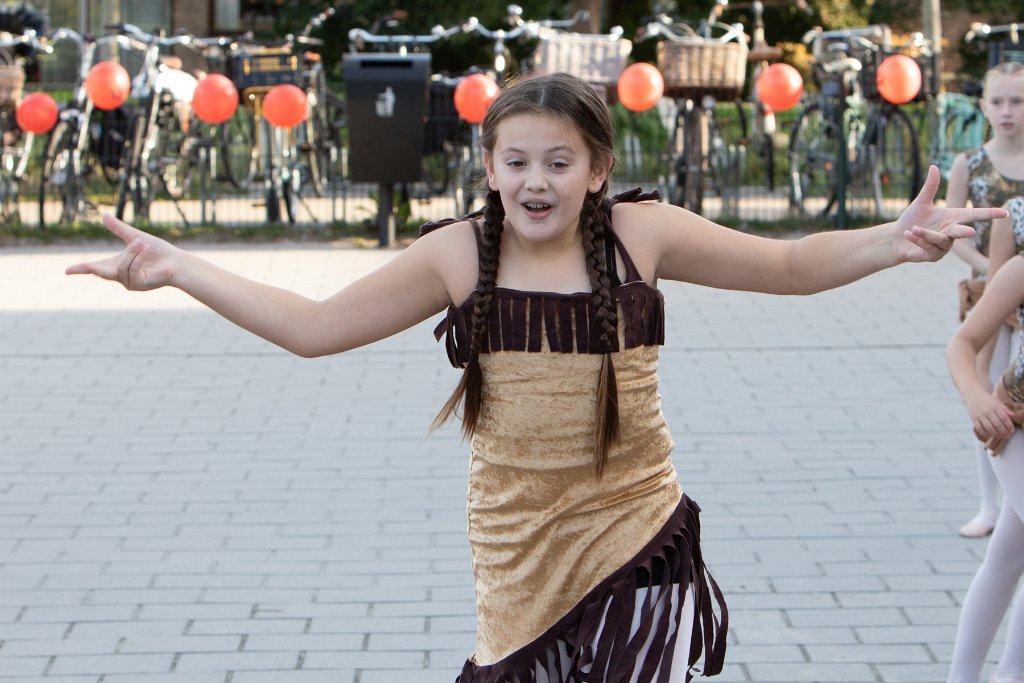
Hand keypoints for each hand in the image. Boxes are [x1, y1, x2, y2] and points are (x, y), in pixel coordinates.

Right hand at [65, 214, 179, 289]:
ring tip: (142, 242)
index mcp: (117, 265)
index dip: (81, 269)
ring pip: (119, 268)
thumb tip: (104, 215)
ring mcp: (129, 282)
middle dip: (91, 269)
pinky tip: (144, 249)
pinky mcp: (138, 284)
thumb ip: (119, 229)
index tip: (66, 271)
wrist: (176, 261)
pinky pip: (130, 271)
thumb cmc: (158, 252)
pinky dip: (136, 258)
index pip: (96, 268)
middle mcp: (121, 276)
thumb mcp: (134, 237)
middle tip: (83, 266)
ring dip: (131, 253)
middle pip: (100, 273)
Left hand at [894, 166, 1007, 262]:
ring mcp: (944, 247)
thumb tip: (933, 166)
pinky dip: (918, 239)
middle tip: (971, 232)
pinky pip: (928, 247)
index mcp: (953, 218)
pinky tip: (908, 233)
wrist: (896, 238)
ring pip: (939, 240)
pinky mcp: (933, 256)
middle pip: (961, 232)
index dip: (990, 214)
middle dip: (964, 232)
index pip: (974, 215)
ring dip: (925, 233)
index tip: (1005, 213)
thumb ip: (930, 187)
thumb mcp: (921, 202)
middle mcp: (951, 233)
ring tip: (913, 228)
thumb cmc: (911, 220)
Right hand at [967, 385, 1015, 452]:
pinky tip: (989, 435)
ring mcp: (980, 415)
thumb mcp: (997, 401)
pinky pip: (979, 428)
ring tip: (1000, 436)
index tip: (1012, 430)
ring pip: (989, 428)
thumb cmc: (986, 398)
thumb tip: (1013, 416)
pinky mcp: (973, 418)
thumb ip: (1005, 409)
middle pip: (998, 424)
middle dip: (1004, 432)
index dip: (1009, 425)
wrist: (972, 394)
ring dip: (996, 434)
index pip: (1004, 418)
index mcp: (995, 406)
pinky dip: (984, 433)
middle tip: (1007, 435)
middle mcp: (988, 411)